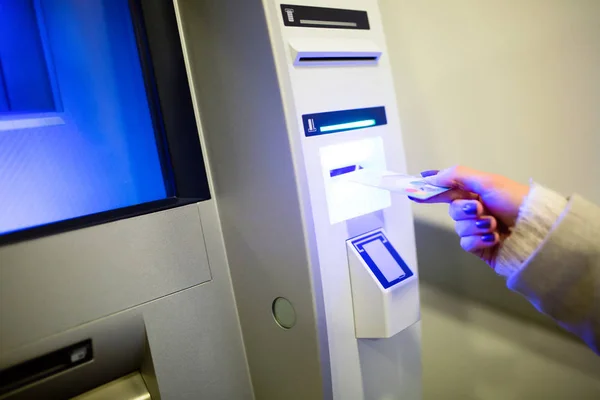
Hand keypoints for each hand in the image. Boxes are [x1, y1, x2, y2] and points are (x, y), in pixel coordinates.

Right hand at [414, 166, 529, 267]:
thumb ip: (457, 176)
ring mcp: (477, 230)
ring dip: (476, 226)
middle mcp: (476, 211)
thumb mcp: (487, 181)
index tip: (413, 191)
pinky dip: (478, 239)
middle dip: (465, 210)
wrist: (536, 230)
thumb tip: (432, 177)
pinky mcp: (480, 247)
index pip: (448, 191)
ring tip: (494, 226)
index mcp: (477, 193)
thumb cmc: (514, 201)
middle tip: (480, 209)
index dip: (432, 191)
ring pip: (459, 228)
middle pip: (453, 210)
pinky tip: (494, 238)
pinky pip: (465, 243)